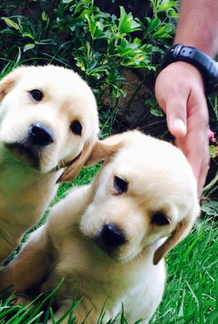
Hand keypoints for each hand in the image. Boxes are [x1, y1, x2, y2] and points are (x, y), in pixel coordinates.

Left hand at [155, 61, 208, 196]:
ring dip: (194, 177)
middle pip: (199, 161)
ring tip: (190, 198)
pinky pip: (191, 153)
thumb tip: (178, 131)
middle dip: (195, 182)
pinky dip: (189, 167)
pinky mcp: (188, 131)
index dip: (192, 173)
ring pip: (197, 160)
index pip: (194, 153)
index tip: (189, 193)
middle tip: (191, 204)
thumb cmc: (176, 80)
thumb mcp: (174, 92)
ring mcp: (194, 132)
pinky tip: (184, 177)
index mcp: (195, 124)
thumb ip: (176, 112)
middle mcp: (197, 131)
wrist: (183, 69)